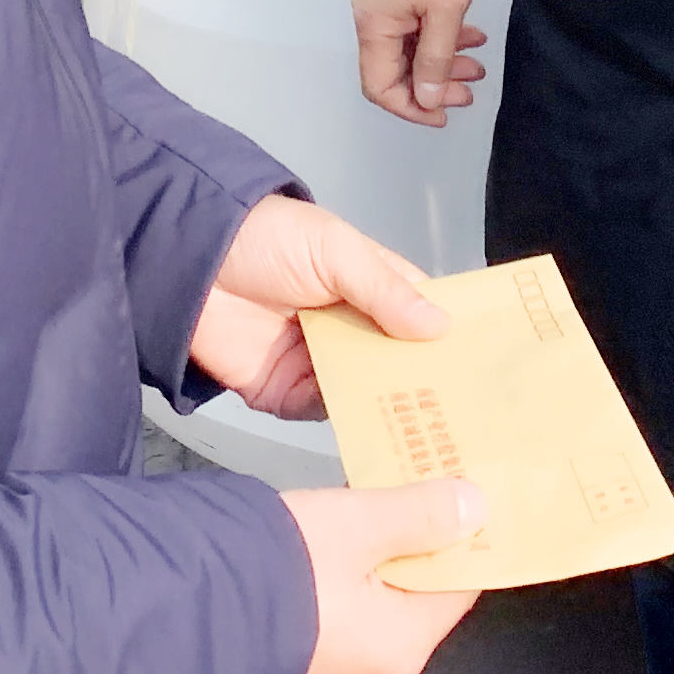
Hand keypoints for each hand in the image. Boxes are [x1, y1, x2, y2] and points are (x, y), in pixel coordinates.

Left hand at [188, 193, 449, 420]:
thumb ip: (383, 288)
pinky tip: (384, 436)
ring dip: (396, 408)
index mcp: (369, 286)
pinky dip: (352, 424)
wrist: (184, 261)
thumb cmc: (265, 238)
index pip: (420, 315)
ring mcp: (321, 364)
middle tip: (474, 413)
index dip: (450, 337)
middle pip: (400, 363)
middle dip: (429, 383)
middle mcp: (351, 329)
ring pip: (370, 393)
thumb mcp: (333, 249)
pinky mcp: (288, 395)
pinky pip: (328, 415)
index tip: (489, 365)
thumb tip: (439, 325)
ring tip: (440, 432)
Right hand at [283, 477, 486, 673]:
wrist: (177, 621)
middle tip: (384, 497)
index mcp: (402, 648)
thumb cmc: (268, 574)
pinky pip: (325, 631)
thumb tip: (473, 508)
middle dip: (401, 548)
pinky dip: (323, 597)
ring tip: (338, 522)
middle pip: (412, 600)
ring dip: (359, 571)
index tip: (450, 496)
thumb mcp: (354, 524)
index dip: (458, 536)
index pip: (459, 585)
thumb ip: (419, 513)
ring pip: (366, 614)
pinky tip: (302, 563)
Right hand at [354, 0, 484, 125]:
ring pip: (410, 50)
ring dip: (442, 62)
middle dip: (433, 86)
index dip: (411, 108)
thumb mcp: (445, 12)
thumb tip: (427, 97)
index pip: (380, 87)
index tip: (441, 113)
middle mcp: (372, 19)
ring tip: (475, 65)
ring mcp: (384, 5)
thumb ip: (436, 60)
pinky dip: (440, 39)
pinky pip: (415, 29)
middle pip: (396, 71)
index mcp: (375, 27)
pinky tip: (468, 38)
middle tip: (465, 91)